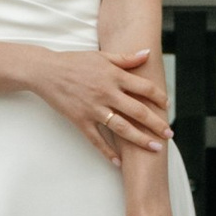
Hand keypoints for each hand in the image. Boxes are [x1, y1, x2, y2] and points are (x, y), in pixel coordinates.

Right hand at [28, 43, 170, 165]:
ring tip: (155, 148)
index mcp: (114, 76)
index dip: (159, 98)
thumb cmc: (74, 62)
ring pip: (122, 128)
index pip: (144, 88)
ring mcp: (94, 108)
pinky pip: (97, 140)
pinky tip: (119, 162)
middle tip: (169, 133)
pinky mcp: (80, 120)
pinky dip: (108, 152)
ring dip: (140, 139)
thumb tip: (147, 53)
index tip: (167, 106)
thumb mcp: (101, 56)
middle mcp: (107, 93)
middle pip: (138, 111)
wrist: (46, 71)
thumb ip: (126, 58)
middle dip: (156, 124)